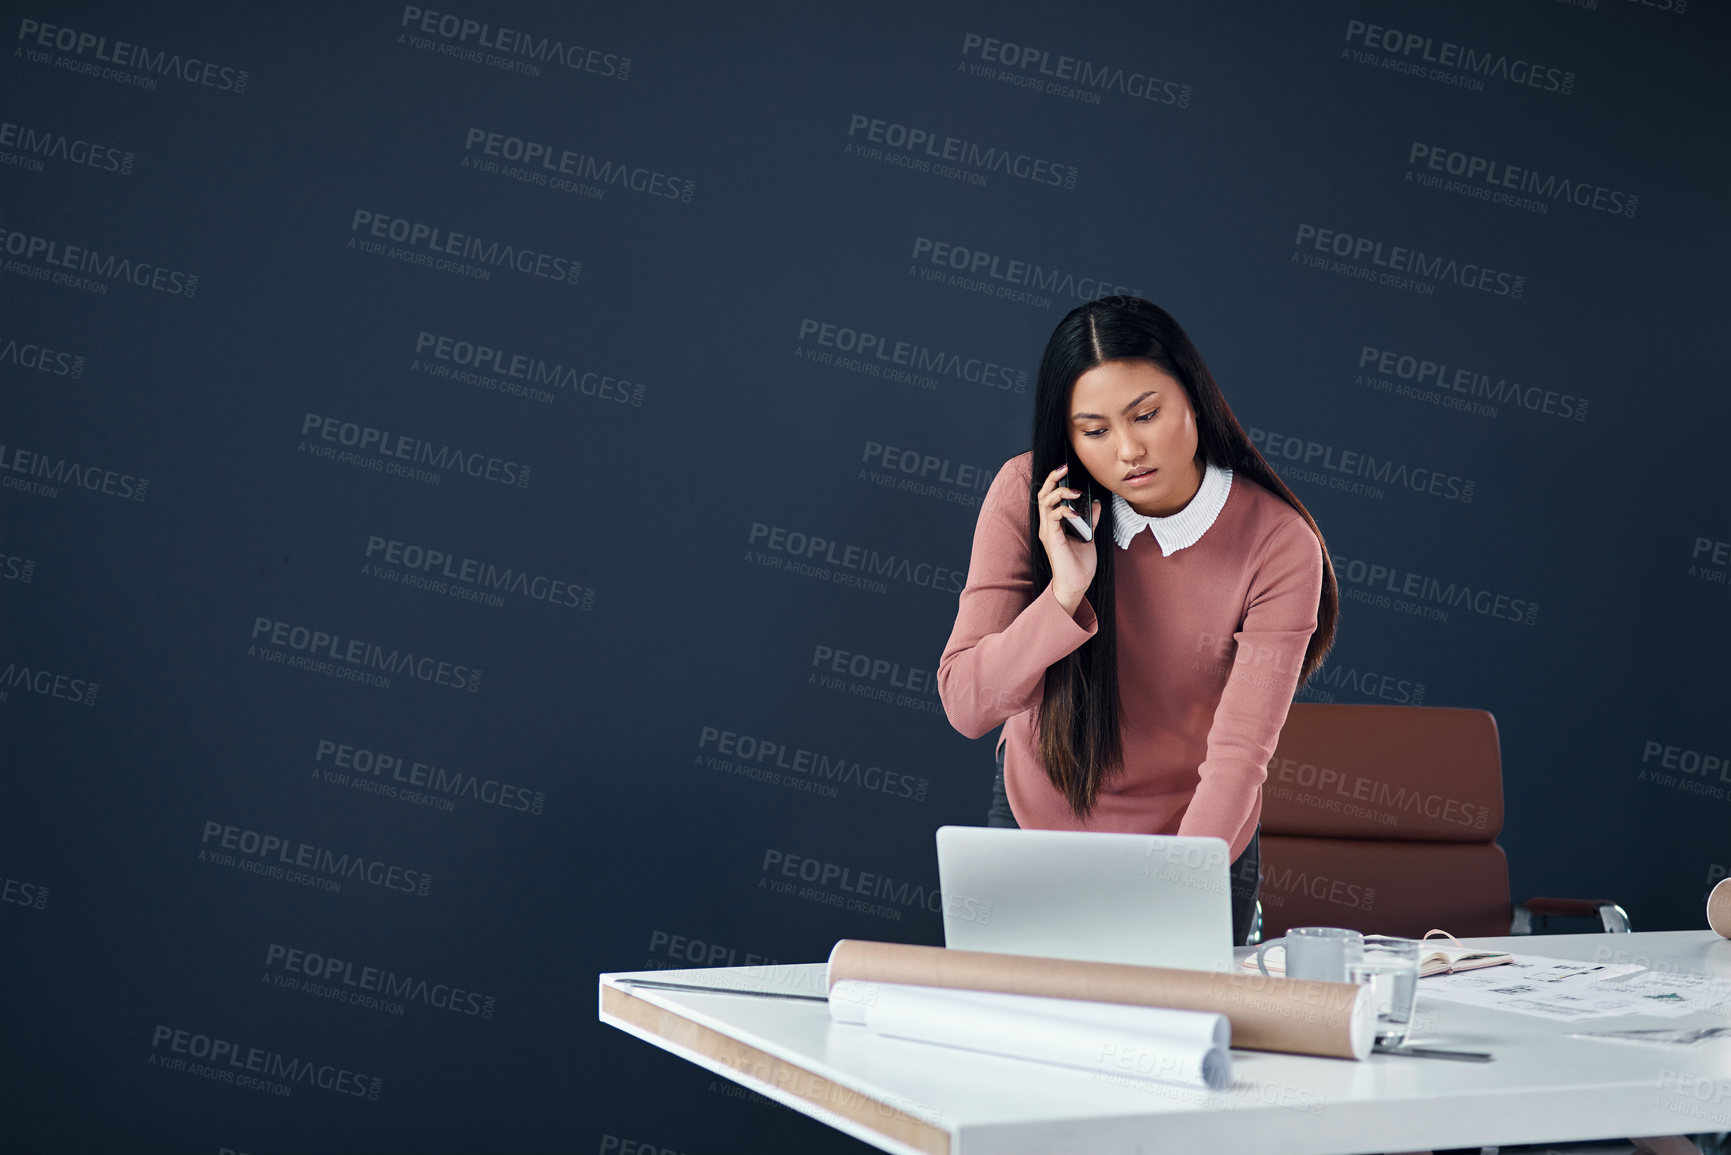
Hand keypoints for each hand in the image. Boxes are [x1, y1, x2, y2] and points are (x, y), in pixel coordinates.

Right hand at [1036, 465, 1100, 615]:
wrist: (1076, 585)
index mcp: (1054, 524)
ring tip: (1075, 491)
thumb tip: (1095, 504)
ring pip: (1045, 501)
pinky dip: (1065, 510)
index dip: (1056, 481)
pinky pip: (1053, 516)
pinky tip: (1076, 512)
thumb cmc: (1079, 566)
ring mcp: (1048, 531)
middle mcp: (1048, 526)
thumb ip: (1090, 520)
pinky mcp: (1052, 538)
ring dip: (1060, 492)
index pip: (1050, 497)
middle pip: (1044, 494)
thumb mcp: (1088, 537)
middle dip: (1053, 478)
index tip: (1065, 469)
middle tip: (1063, 467)